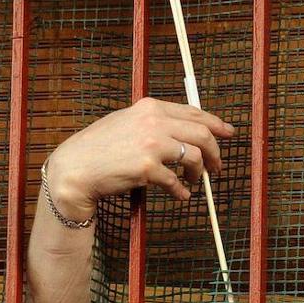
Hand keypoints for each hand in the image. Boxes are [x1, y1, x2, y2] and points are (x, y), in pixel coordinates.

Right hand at [42, 97, 234, 220]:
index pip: (194, 112)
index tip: (228, 133)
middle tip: (217, 167)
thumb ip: (152, 121)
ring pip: (194, 157)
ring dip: (200, 172)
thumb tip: (183, 129)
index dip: (216, 123)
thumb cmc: (98, 147)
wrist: (75, 168)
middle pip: (202, 133)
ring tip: (195, 181)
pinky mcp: (148, 168)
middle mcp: (153, 121)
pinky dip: (181, 190)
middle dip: (215, 151)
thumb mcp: (126, 121)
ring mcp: (152, 144)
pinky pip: (176, 181)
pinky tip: (181, 195)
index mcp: (150, 107)